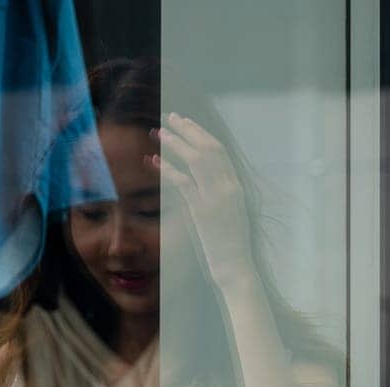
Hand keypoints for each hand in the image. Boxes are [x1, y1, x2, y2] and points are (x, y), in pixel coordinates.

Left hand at [148, 112, 255, 282]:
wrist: (235, 266)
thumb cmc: (230, 244)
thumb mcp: (230, 212)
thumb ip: (219, 192)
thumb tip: (200, 178)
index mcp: (236, 187)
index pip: (219, 151)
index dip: (201, 134)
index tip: (186, 123)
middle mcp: (228, 188)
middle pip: (207, 148)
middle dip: (188, 129)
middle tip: (170, 117)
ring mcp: (216, 198)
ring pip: (194, 159)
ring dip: (174, 143)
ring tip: (157, 132)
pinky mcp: (202, 210)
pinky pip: (182, 182)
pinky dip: (166, 168)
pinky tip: (153, 160)